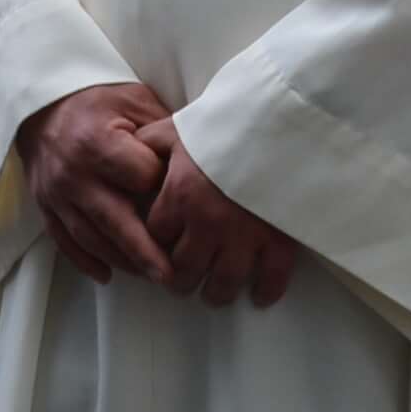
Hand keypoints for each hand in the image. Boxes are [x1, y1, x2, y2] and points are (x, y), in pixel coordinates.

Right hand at [15, 80, 172, 284]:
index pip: (141, 177)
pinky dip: (86, 262)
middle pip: (115, 222)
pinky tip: (108, 275)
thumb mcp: (134, 100)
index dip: (163, 185)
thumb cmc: (96, 100)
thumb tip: (201, 156)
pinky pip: (65, 242)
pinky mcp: (44, 206)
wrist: (41, 104)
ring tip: (151, 276)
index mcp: (97, 142)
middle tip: (173, 277)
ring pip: (91, 239)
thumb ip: (163, 131)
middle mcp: (73, 173)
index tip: (180, 190)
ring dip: (122, 261)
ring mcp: (55, 194)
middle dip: (146, 253)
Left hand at [136, 117, 298, 308]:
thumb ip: (150, 145)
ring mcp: (244, 236)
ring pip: (222, 285)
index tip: (162, 245)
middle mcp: (207, 223)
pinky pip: (270, 279)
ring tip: (214, 292)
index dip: (156, 243)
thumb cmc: (225, 120)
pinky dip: (264, 292)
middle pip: (184, 270)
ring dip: (215, 293)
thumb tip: (130, 155)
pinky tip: (259, 295)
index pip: (155, 238)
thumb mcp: (178, 127)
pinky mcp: (279, 239)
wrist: (279, 116)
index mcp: (180, 196)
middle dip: (180, 278)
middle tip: (183, 279)